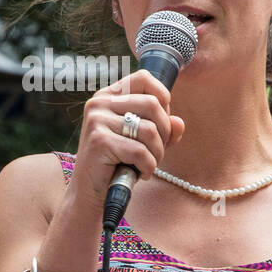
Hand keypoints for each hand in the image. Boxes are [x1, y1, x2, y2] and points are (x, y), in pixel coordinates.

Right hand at [70, 69, 184, 208]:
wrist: (92, 193)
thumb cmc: (120, 163)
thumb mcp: (145, 142)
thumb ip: (164, 129)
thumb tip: (178, 122)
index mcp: (109, 96)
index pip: (144, 78)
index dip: (163, 99)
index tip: (161, 122)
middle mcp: (100, 103)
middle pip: (153, 104)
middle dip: (165, 133)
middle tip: (156, 151)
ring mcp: (97, 120)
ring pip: (150, 129)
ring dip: (157, 153)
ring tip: (147, 164)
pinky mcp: (99, 140)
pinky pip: (141, 151)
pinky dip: (148, 167)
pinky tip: (140, 174)